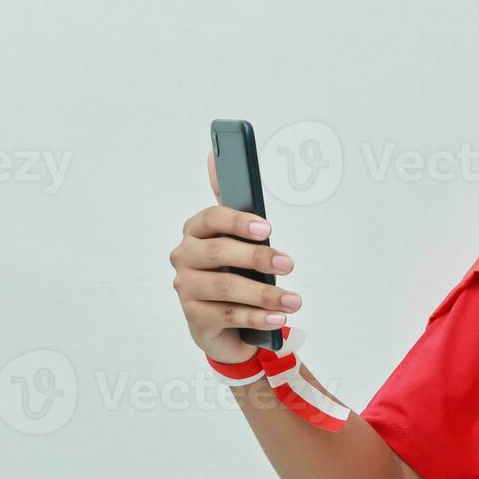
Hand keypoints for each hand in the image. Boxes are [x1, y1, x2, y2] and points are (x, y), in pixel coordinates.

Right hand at [168, 150, 301, 364]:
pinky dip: (258, 317)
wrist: (226, 323)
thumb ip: (232, 202)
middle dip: (258, 258)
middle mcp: (184, 257)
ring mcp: (185, 289)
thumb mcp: (238, 237)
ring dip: (265, 295)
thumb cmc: (235, 271)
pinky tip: (279, 320)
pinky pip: (228, 316)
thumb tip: (213, 155)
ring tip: (293, 301)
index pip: (211, 218)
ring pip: (226, 288)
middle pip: (219, 253)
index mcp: (195, 231)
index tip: (268, 228)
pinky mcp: (194, 318)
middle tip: (289, 264)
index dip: (238, 222)